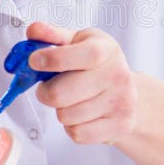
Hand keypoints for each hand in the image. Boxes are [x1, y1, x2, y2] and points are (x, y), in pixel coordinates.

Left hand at [26, 22, 139, 145]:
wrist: (130, 92)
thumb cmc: (97, 64)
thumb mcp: (78, 42)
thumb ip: (52, 35)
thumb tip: (33, 30)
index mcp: (106, 49)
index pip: (84, 55)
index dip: (53, 59)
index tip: (33, 61)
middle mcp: (117, 75)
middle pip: (60, 94)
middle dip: (45, 92)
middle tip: (48, 87)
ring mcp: (120, 102)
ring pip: (66, 116)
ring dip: (60, 110)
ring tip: (71, 100)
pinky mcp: (120, 126)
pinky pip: (77, 133)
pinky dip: (72, 127)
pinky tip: (81, 114)